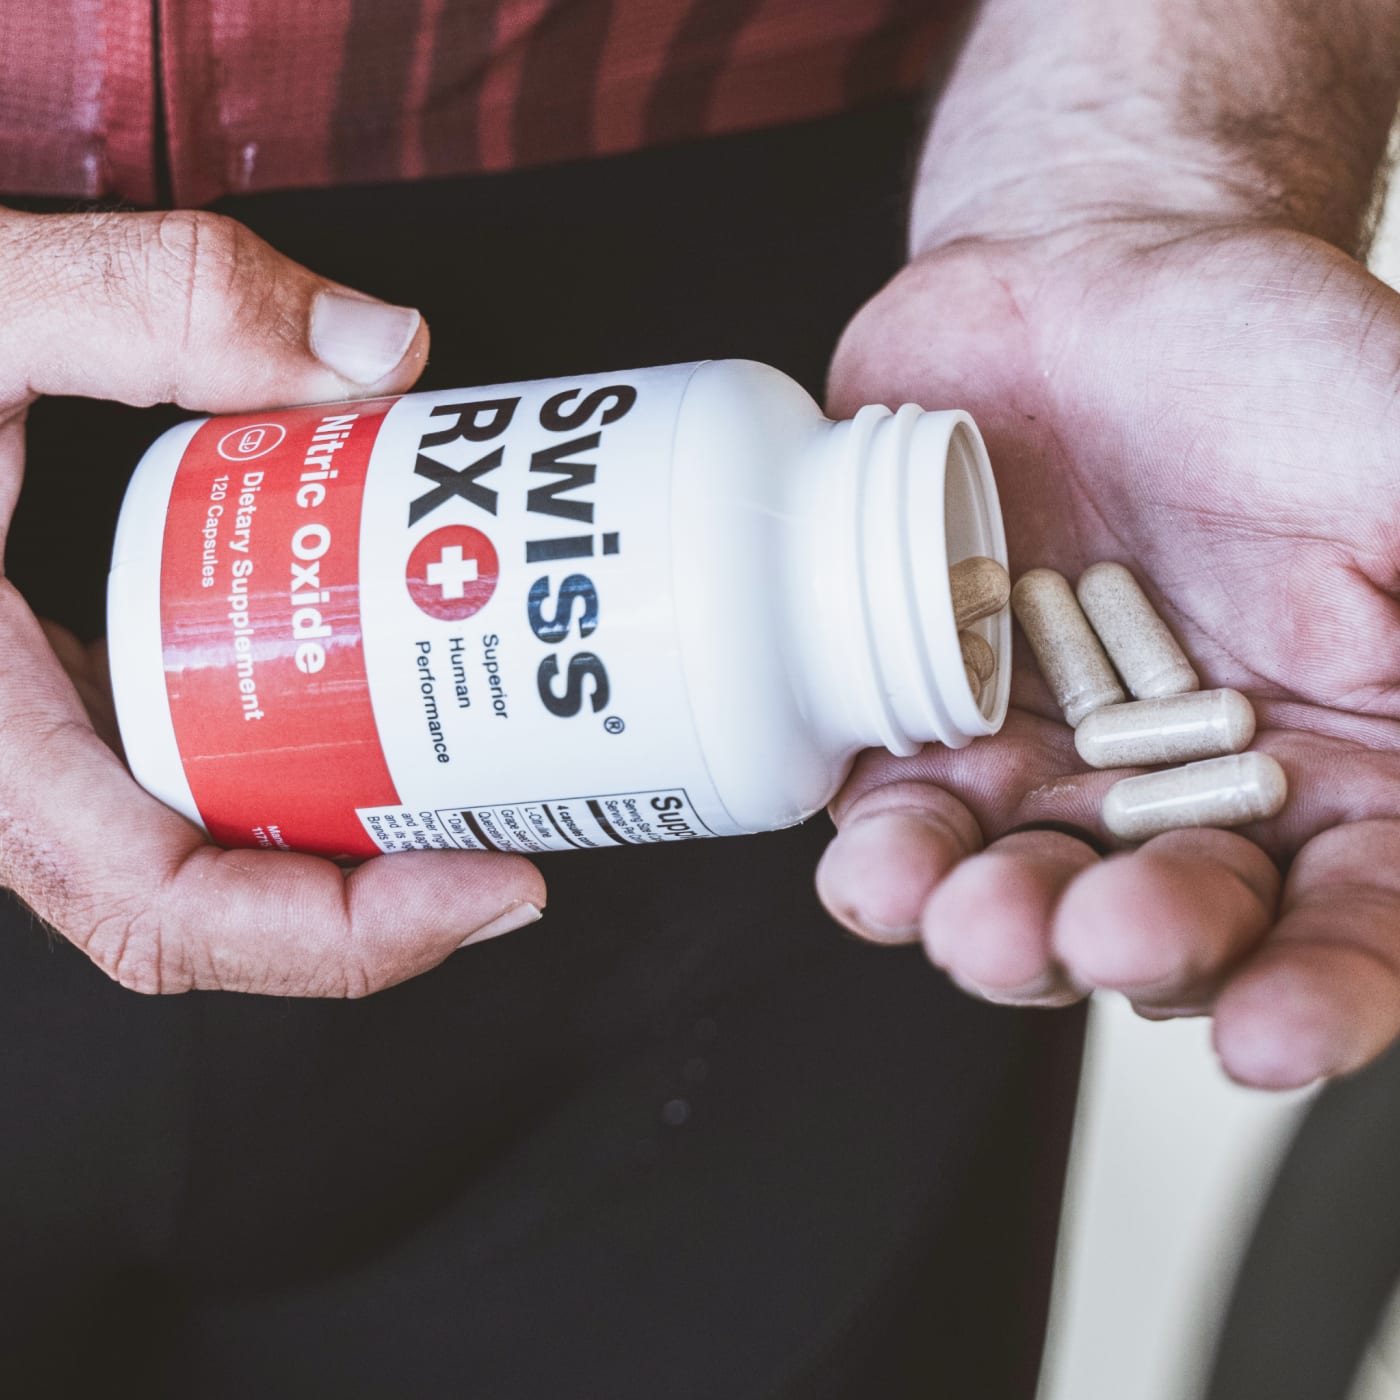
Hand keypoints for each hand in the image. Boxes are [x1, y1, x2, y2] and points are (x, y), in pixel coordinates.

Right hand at [0, 207, 544, 995]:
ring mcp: (12, 754)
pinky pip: (164, 780)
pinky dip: (274, 768)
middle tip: (518, 818)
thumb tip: (387, 353)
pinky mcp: (30, 707)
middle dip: (376, 899)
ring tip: (471, 777)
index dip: (347, 936)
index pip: (165, 909)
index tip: (502, 886)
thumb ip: (157, 298)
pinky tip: (354, 702)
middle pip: (207, 909)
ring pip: (187, 854)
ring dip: (335, 844)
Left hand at [818, 216, 1399, 1087]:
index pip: (1353, 921)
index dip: (1321, 992)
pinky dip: (888, 856)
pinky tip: (876, 867)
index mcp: (1344, 763)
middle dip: (1143, 946)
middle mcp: (1193, 793)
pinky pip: (909, 818)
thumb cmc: (1268, 360)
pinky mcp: (939, 722)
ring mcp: (1057, 764)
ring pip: (1030, 895)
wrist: (1092, 281)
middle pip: (1178, 926)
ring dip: (998, 931)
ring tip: (978, 919)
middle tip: (1111, 931)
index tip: (1272, 1039)